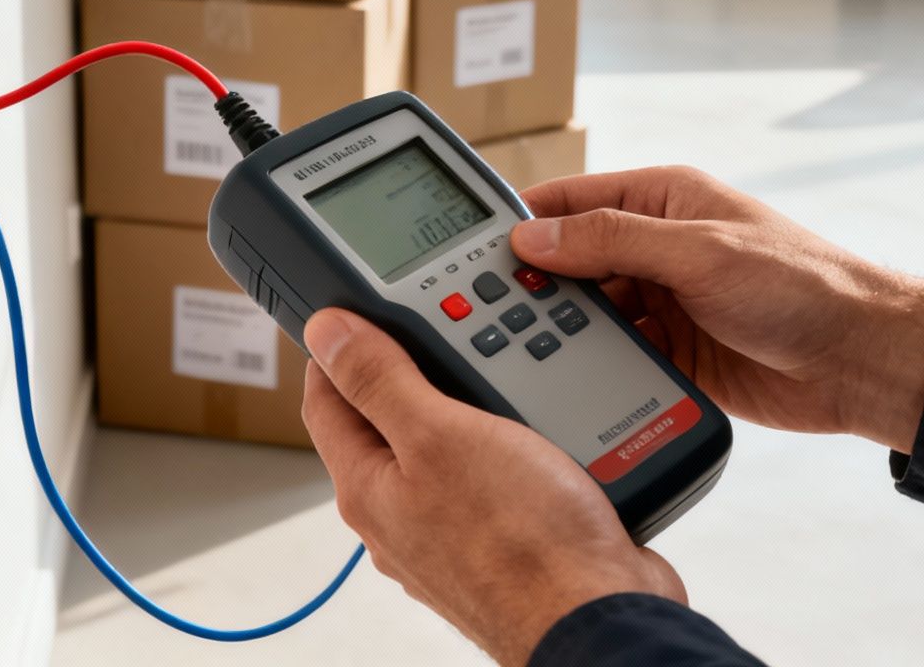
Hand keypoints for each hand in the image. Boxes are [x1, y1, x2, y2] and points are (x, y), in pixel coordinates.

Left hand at [302, 308, 684, 666]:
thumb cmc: (522, 543)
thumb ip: (379, 380)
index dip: (338, 345)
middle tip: (445, 328)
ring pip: (446, 446)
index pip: (326, 398)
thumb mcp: (441, 435)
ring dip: (468, 403)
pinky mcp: (503, 538)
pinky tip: (539, 424)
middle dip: (411, 368)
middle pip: (386, 420)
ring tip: (500, 368)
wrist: (598, 614)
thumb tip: (327, 333)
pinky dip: (509, 441)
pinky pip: (493, 474)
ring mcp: (450, 530)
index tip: (362, 308)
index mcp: (368, 487)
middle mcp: (400, 514)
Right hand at [516, 166, 923, 452]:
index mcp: (661, 200)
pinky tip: (560, 380)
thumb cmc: (801, 285)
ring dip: (558, 330)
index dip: (520, 222)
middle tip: (476, 311)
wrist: (862, 362)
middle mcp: (656, 248)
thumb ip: (614, 239)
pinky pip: (613, 357)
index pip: (569, 200)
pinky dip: (587, 367)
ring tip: (513, 350)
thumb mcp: (699, 251)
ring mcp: (663, 303)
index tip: (468, 250)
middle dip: (530, 284)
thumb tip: (534, 236)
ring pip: (585, 314)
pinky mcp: (671, 355)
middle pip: (569, 261)